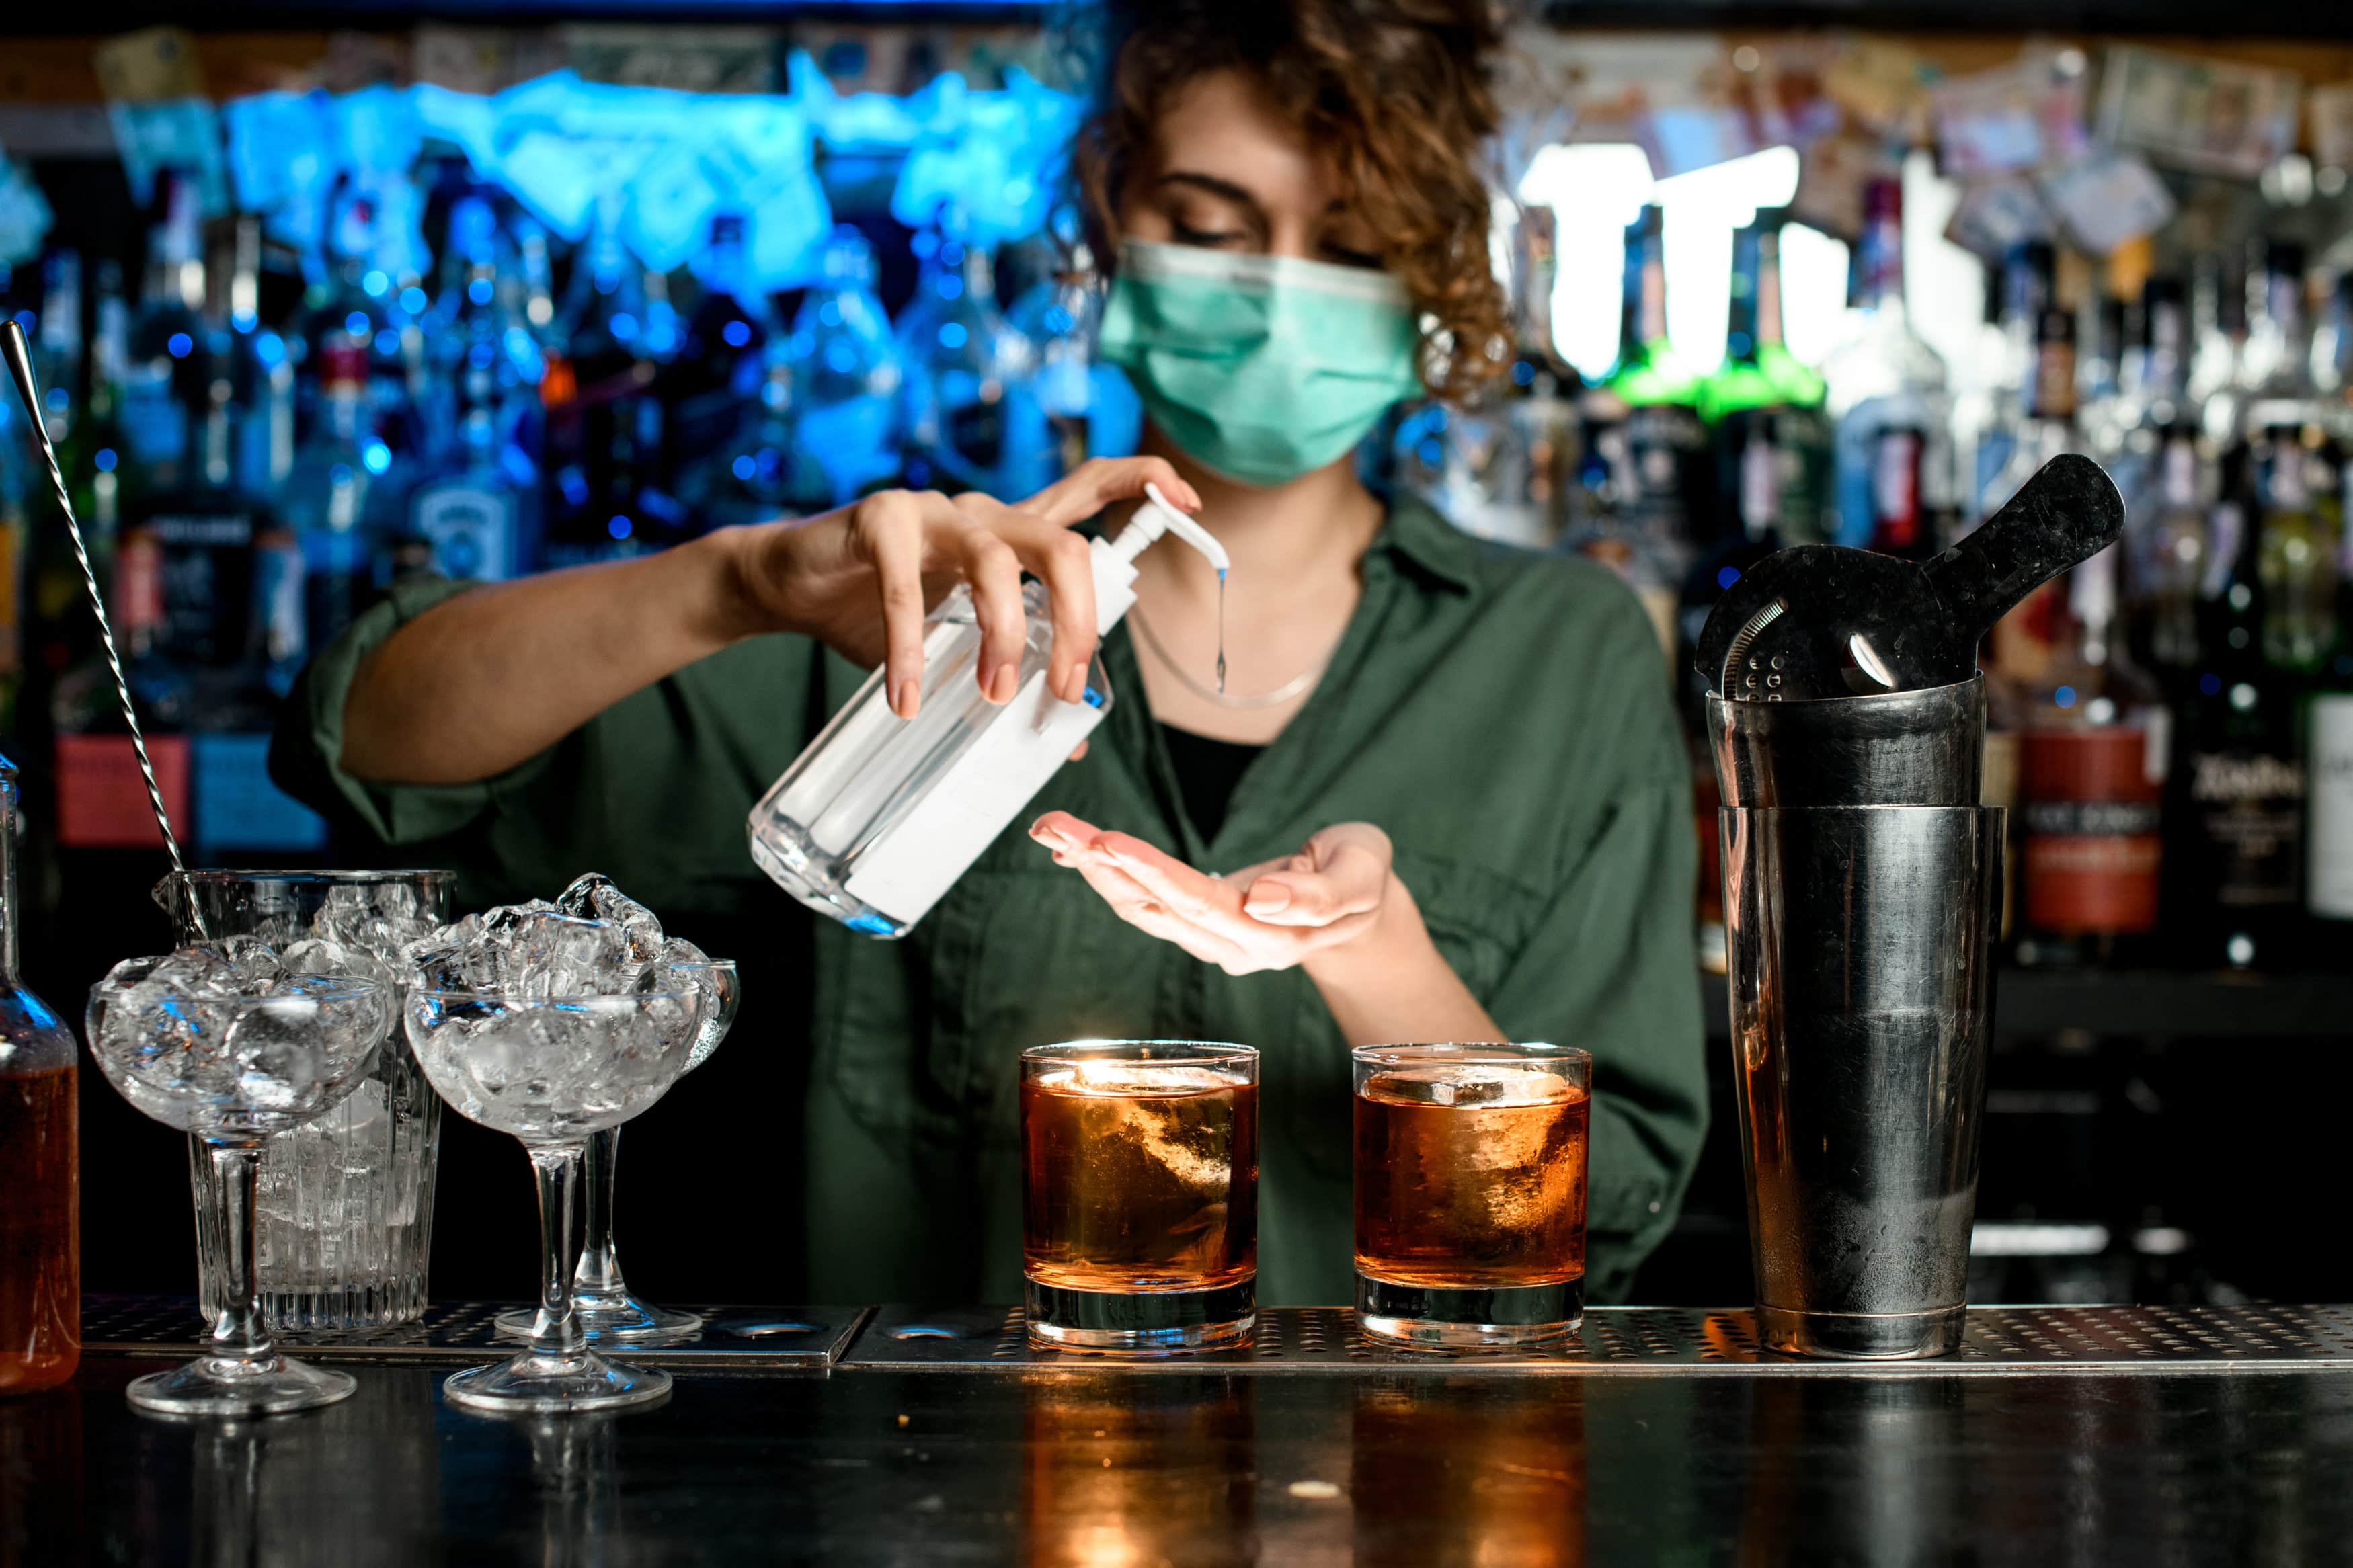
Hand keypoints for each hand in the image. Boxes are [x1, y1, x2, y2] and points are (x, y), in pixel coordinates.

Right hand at [721, 458, 1200, 718]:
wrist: (789, 584)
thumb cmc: (879, 611)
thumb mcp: (957, 645)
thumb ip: (1013, 671)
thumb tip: (1073, 740)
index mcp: (1011, 533)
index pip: (1089, 487)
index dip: (1144, 481)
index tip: (1190, 498)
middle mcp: (984, 512)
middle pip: (1063, 546)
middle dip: (1079, 623)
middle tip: (1062, 688)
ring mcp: (933, 511)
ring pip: (996, 561)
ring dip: (1004, 636)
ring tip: (988, 695)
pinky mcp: (879, 521)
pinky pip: (906, 588)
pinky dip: (911, 650)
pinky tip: (905, 699)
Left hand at [1031, 812, 1393, 975]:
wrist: (1360, 907)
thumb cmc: (1362, 878)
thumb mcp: (1363, 875)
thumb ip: (1320, 894)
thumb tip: (1262, 899)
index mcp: (1274, 936)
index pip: (1200, 902)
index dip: (1152, 872)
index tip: (1108, 841)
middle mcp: (1232, 946)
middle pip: (1157, 905)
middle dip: (1102, 862)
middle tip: (1054, 825)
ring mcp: (1211, 941)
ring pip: (1141, 906)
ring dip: (1092, 867)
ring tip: (1052, 830)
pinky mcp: (1197, 926)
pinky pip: (1144, 902)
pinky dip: (1107, 873)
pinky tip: (1076, 849)